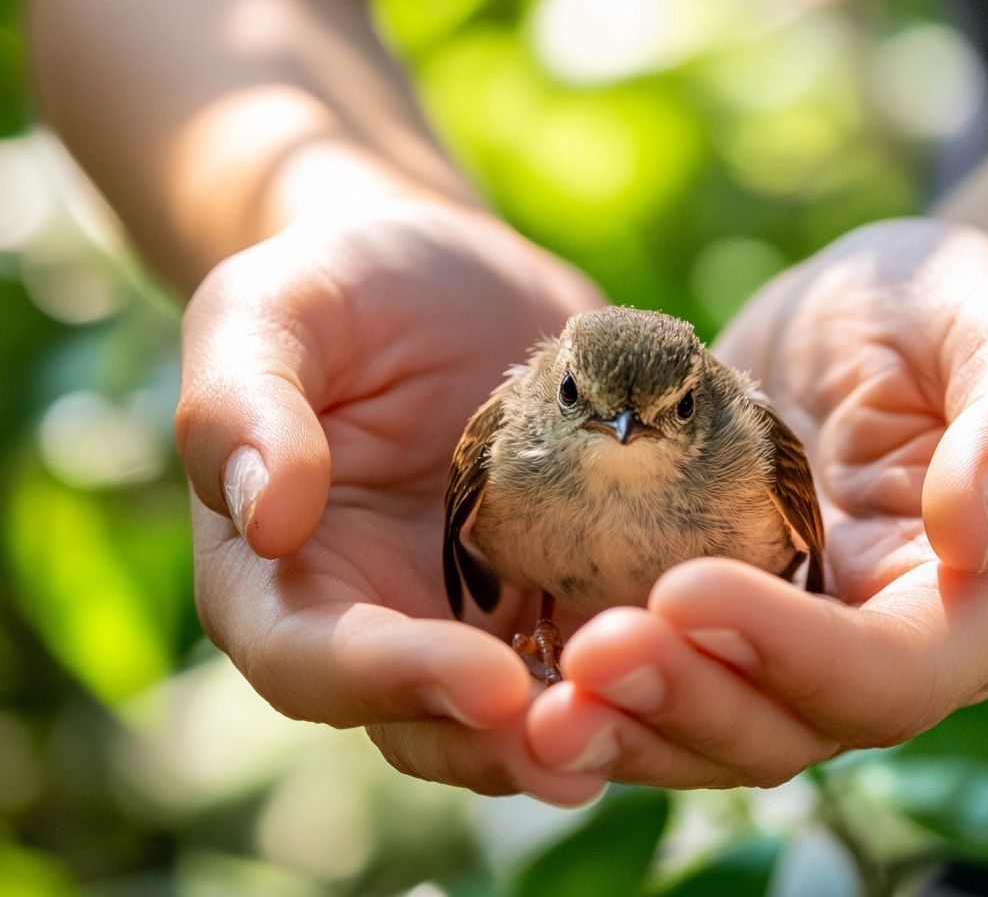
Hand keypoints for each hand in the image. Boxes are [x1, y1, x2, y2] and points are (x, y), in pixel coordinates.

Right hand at [175, 199, 606, 803]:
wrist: (444, 272)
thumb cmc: (338, 287)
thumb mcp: (269, 314)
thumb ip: (241, 405)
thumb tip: (265, 518)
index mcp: (282, 579)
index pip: (315, 664)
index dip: (394, 683)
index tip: (489, 680)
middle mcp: (380, 618)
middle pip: (428, 722)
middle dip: (505, 745)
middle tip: (587, 748)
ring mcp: (477, 611)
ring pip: (524, 707)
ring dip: (587, 727)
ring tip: (665, 719)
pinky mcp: (559, 580)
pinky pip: (600, 640)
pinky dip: (648, 660)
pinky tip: (713, 654)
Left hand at [526, 218, 987, 786]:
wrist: (873, 312)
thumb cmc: (954, 311)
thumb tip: (971, 530)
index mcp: (972, 607)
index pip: (890, 673)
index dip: (793, 654)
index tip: (687, 588)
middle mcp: (880, 650)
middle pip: (788, 726)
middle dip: (687, 699)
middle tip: (588, 655)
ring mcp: (790, 642)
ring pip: (711, 729)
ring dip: (626, 724)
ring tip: (539, 702)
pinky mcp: (716, 612)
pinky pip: (660, 677)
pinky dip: (596, 691)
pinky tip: (524, 672)